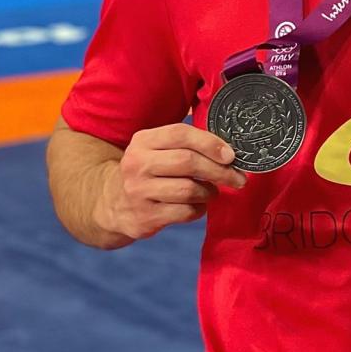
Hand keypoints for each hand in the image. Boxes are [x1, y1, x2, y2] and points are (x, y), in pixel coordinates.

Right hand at [96, 123, 245, 240]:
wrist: (111, 203)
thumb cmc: (148, 170)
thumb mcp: (157, 148)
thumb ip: (187, 143)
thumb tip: (228, 150)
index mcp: (143, 141)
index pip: (180, 134)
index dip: (210, 143)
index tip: (231, 155)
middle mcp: (137, 164)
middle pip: (188, 162)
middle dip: (220, 170)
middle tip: (238, 178)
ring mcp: (138, 192)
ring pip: (189, 190)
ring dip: (209, 192)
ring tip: (212, 192)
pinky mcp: (145, 217)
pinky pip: (184, 212)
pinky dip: (199, 209)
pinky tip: (197, 205)